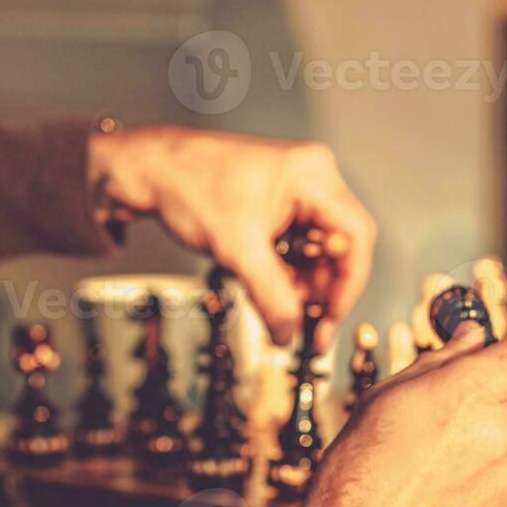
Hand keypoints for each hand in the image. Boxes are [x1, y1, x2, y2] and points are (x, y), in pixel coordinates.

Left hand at [88, 127, 375, 346]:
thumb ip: (270, 296)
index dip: (347, 282)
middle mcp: (311, 177)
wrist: (150, 170)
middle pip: (339, 244)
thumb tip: (290, 335)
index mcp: (311, 174)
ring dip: (303, 285)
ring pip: (317, 249)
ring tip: (284, 315)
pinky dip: (287, 272)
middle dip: (321, 289)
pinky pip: (296, 243)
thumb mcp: (236, 249)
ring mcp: (294, 189)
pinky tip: (273, 294)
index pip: (355, 234)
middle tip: (306, 327)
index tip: (330, 315)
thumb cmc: (189, 185)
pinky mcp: (276, 203)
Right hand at [259, 325, 506, 506]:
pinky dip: (483, 482)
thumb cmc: (358, 469)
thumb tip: (471, 337)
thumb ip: (439, 361)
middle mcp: (500, 433)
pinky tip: (441, 492)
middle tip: (448, 412)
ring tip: (432, 463)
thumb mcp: (384, 397)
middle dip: (493, 397)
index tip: (496, 355)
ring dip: (485, 443)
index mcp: (469, 393)